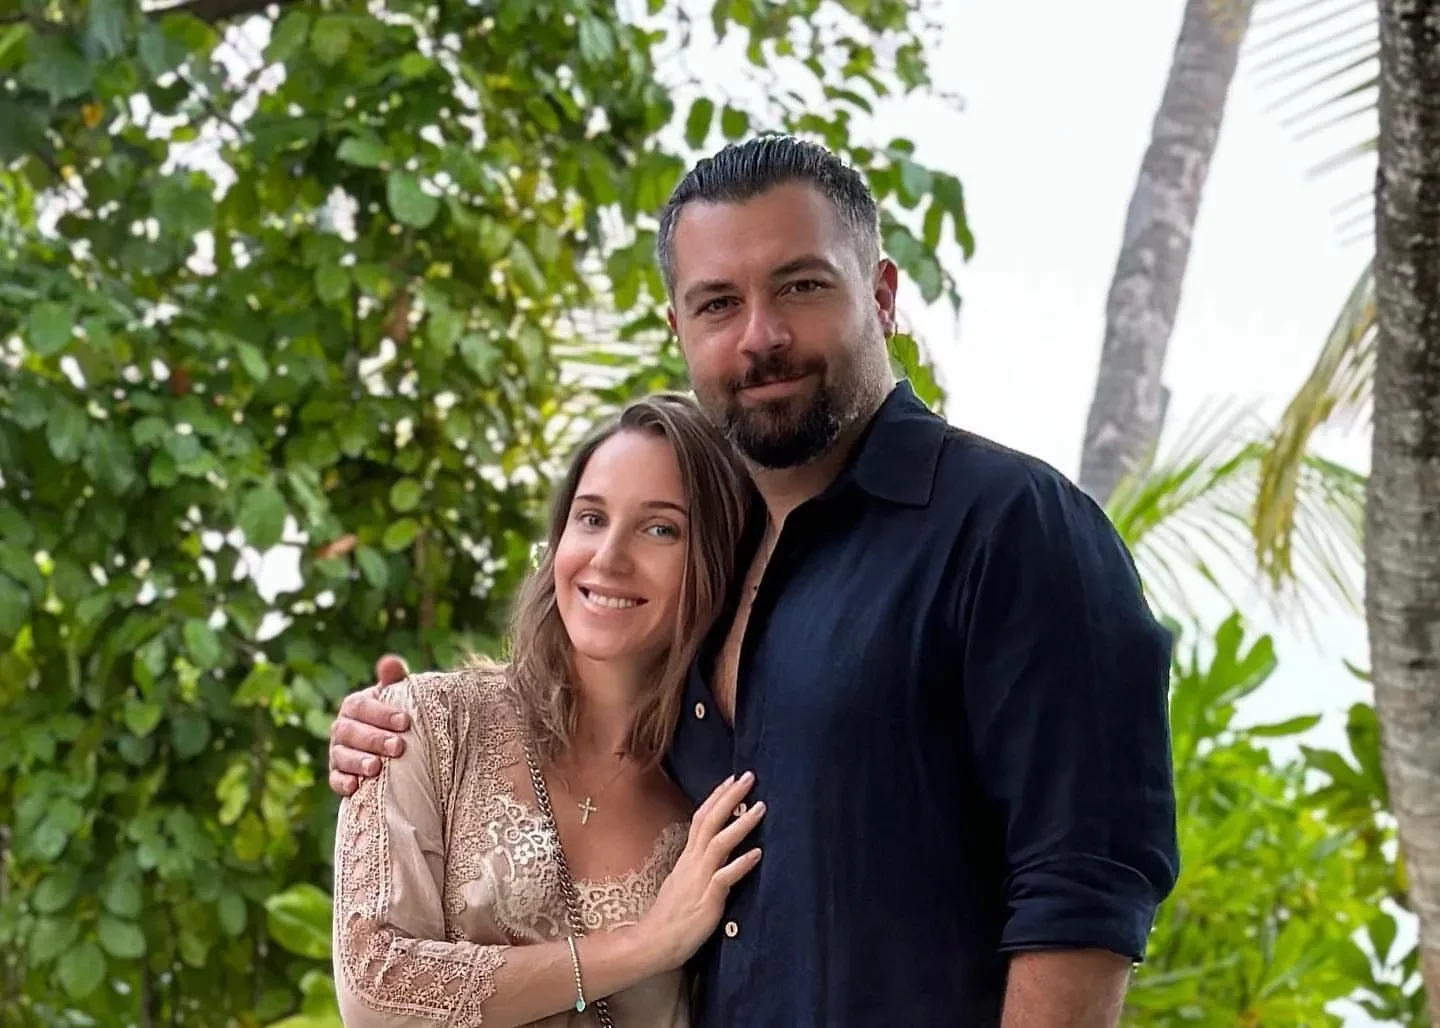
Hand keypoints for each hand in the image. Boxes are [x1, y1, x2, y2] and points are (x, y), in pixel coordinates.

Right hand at [328, 655, 411, 796]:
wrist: (393, 748)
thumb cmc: (396, 717)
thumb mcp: (397, 697)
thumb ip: (394, 680)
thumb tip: (389, 662)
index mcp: (354, 706)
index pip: (361, 706)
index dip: (381, 713)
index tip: (405, 721)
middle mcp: (341, 728)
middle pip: (350, 732)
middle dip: (374, 739)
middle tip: (398, 747)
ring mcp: (338, 753)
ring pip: (341, 756)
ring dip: (358, 762)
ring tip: (377, 767)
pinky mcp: (338, 776)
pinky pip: (335, 780)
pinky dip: (342, 783)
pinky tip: (355, 786)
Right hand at [637, 772, 764, 970]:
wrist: (653, 942)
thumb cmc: (672, 915)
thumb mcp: (684, 882)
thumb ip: (698, 865)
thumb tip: (713, 852)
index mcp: (688, 857)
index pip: (701, 818)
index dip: (717, 797)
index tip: (732, 779)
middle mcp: (693, 862)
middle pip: (710, 821)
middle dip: (730, 797)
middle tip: (749, 776)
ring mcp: (699, 879)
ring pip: (719, 843)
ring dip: (740, 824)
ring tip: (760, 808)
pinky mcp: (707, 900)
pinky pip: (724, 878)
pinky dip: (741, 864)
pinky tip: (757, 854)